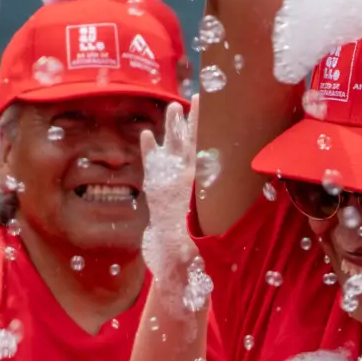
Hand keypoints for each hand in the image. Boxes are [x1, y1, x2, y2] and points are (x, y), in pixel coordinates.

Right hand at [140, 107, 201, 284]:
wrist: (171, 264)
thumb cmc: (186, 256)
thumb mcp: (193, 245)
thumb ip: (195, 237)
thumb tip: (202, 244)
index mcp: (193, 188)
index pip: (202, 154)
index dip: (207, 133)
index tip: (214, 112)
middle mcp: (183, 183)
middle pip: (189, 145)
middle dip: (192, 122)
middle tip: (197, 96)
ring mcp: (170, 185)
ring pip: (173, 151)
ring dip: (173, 129)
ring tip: (174, 106)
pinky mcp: (157, 192)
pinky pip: (153, 166)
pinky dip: (150, 150)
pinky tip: (147, 136)